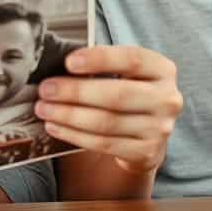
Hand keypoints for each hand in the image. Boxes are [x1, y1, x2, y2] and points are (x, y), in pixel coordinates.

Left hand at [33, 45, 181, 172]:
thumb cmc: (128, 92)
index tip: (68, 62)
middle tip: (46, 89)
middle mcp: (167, 99)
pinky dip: (74, 135)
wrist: (148, 132)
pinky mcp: (146, 151)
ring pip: (106, 122)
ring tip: (44, 108)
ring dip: (68, 115)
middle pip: (116, 95)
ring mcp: (159, 128)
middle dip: (75, 92)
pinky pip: (103, 144)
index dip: (100, 59)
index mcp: (162, 70)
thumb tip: (59, 67)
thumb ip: (102, 66)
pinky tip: (55, 126)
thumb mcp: (127, 73)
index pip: (132, 59)